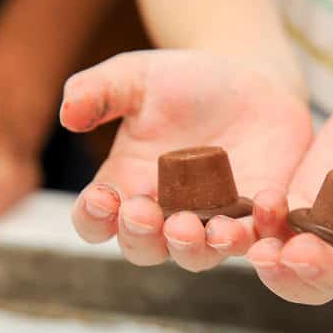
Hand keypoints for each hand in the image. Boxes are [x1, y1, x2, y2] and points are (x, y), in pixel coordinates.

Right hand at [62, 49, 311, 270]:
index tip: (101, 198)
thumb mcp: (136, 77)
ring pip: (198, 255)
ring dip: (196, 247)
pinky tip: (265, 202)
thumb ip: (99, 91)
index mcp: (124, 190)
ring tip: (201, 228)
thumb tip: (67, 114)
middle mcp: (163, 217)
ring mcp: (210, 224)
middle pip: (144, 248)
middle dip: (142, 237)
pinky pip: (258, 236)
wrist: (249, 79)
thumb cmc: (182, 82)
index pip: (96, 221)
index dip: (93, 217)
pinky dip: (261, 227)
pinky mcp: (256, 219)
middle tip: (146, 215)